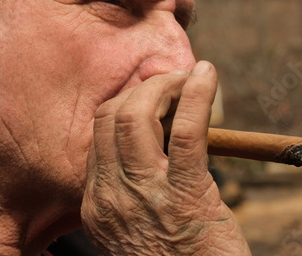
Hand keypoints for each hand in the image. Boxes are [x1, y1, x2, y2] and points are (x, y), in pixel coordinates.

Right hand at [81, 61, 250, 254]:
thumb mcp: (135, 225)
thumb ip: (130, 186)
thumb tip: (154, 137)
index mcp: (95, 204)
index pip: (97, 135)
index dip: (123, 105)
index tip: (148, 96)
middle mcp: (110, 195)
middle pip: (110, 118)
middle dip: (140, 89)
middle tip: (169, 83)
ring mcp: (144, 195)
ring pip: (136, 116)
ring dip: (163, 86)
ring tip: (185, 80)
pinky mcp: (185, 196)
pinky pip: (187, 131)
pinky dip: (197, 95)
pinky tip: (206, 76)